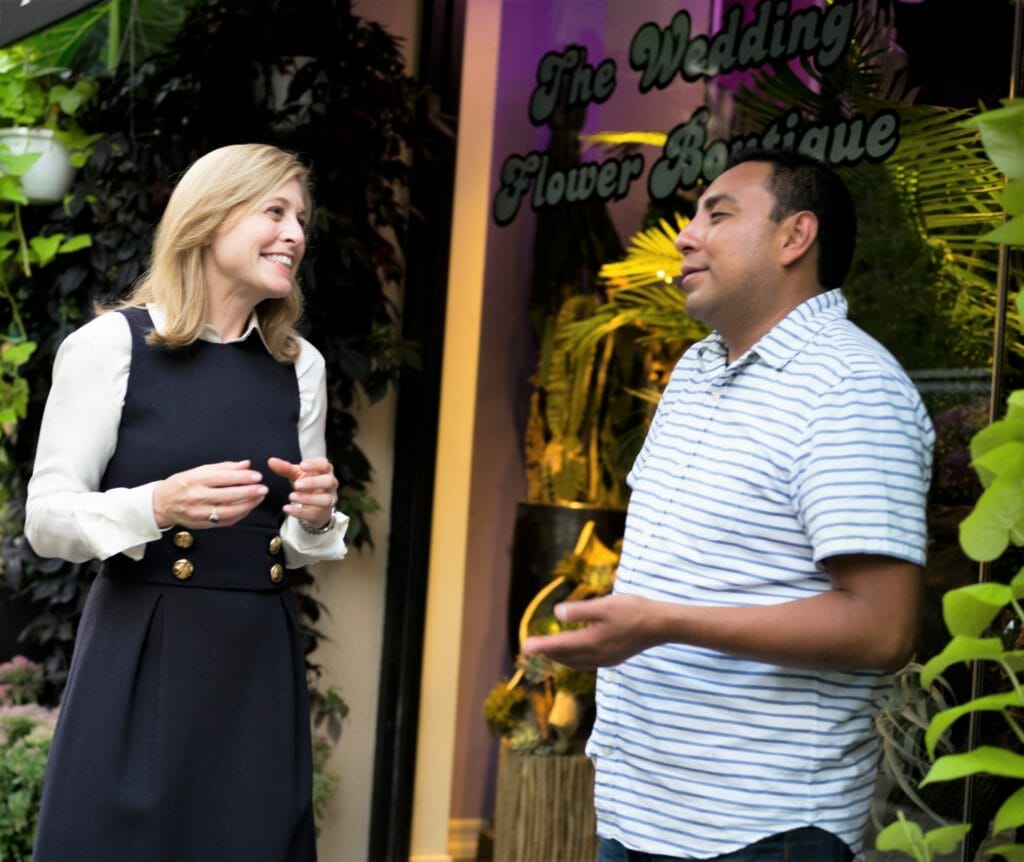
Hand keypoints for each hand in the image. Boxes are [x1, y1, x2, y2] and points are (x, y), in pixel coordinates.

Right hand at [153, 460, 267, 528]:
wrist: (161, 503)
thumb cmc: (182, 484)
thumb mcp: (199, 470)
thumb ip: (224, 467)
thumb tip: (246, 465)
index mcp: (196, 480)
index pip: (224, 478)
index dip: (243, 478)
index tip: (257, 476)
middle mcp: (197, 497)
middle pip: (228, 496)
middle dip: (249, 492)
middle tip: (263, 489)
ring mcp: (199, 513)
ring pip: (228, 511)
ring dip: (247, 505)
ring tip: (259, 498)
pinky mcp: (201, 524)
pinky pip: (225, 521)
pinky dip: (239, 515)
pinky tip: (248, 508)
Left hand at [267, 456, 337, 528]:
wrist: (314, 505)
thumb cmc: (307, 484)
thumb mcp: (296, 474)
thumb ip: (285, 468)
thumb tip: (271, 461)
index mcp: (324, 471)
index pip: (325, 464)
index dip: (315, 464)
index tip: (302, 465)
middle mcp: (330, 484)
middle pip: (328, 481)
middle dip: (313, 483)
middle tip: (297, 484)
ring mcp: (329, 499)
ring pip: (325, 499)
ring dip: (308, 499)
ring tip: (292, 497)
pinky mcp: (323, 513)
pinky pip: (314, 513)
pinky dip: (300, 512)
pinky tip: (287, 509)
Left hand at [521, 594, 659, 668]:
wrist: (660, 625)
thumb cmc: (633, 611)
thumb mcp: (604, 605)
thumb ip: (579, 611)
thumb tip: (556, 614)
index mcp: (592, 642)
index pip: (560, 646)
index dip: (541, 645)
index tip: (524, 647)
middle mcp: (597, 655)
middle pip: (565, 657)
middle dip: (548, 652)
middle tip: (532, 647)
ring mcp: (606, 659)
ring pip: (576, 662)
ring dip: (560, 657)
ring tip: (548, 650)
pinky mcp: (613, 658)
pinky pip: (586, 662)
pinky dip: (574, 658)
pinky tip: (574, 652)